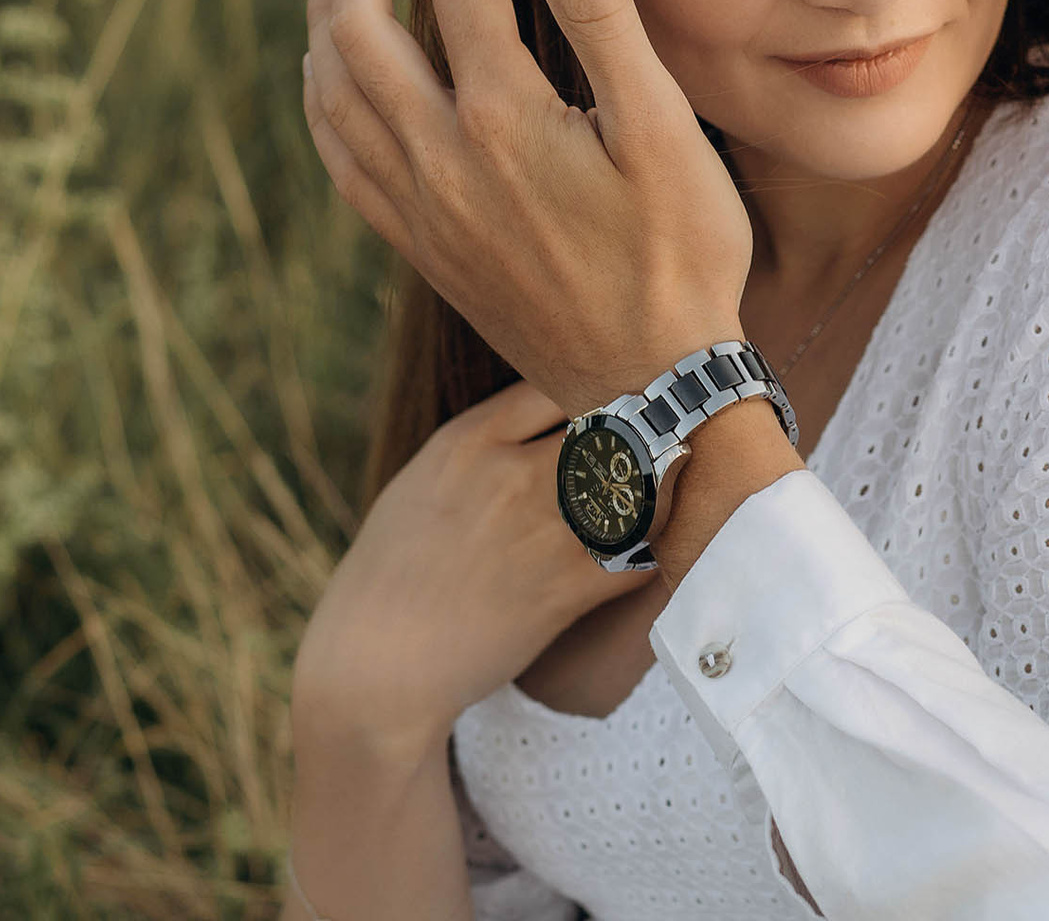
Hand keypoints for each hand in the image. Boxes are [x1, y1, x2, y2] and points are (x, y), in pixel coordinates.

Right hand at [290, 381, 644, 754]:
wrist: (376, 666)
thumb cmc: (394, 573)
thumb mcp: (425, 481)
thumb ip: (485, 444)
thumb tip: (551, 416)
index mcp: (468, 441)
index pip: (556, 383)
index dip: (589, 390)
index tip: (608, 402)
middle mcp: (511, 475)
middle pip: (611, 423)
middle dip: (641, 427)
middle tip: (668, 431)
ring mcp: (544, 531)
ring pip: (641, 484)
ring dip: (662, 485)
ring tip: (673, 482)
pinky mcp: (567, 589)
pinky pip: (643, 553)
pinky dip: (656, 548)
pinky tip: (654, 547)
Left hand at [300, 0, 751, 412]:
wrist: (647, 383)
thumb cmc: (678, 253)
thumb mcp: (663, 128)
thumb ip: (603, 18)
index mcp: (501, 117)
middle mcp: (438, 157)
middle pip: (356, 25)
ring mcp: (417, 206)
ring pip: (329, 90)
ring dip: (326, 15)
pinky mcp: (417, 244)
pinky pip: (338, 154)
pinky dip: (324, 95)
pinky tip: (337, 76)